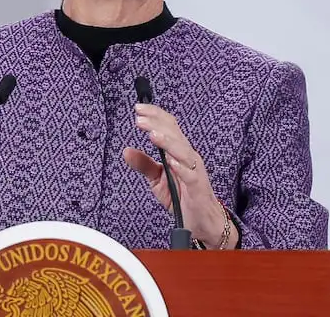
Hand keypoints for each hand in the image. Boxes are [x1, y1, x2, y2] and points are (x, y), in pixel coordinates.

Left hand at [123, 103, 237, 248]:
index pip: (168, 126)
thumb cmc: (182, 197)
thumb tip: (126, 151)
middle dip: (156, 124)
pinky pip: (189, 174)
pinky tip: (170, 161)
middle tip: (139, 118)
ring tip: (152, 134)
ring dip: (167, 141)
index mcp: (178, 151)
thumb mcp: (157, 180)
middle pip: (174, 133)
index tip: (138, 109)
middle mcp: (188, 156)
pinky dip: (180, 166)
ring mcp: (194, 170)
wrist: (203, 220)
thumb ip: (144, 164)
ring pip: (182, 150)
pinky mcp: (197, 186)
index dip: (155, 115)